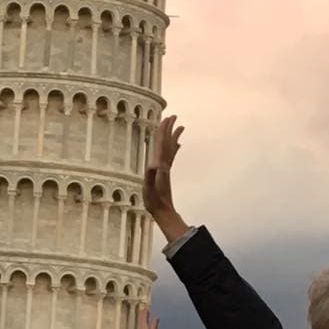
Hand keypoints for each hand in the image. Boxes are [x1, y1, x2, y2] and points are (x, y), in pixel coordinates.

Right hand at [144, 116, 189, 241]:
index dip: (164, 131)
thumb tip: (153, 165)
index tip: (167, 119)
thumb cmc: (154, 202)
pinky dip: (174, 148)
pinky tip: (177, 145)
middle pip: (168, 143)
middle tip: (174, 116)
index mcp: (160, 166)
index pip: (162, 144)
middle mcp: (165, 165)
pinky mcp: (166, 174)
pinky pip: (171, 157)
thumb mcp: (149, 190)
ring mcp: (166, 169)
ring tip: (180, 126)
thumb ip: (151, 178)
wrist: (164, 212)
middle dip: (170, 129)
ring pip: (171, 148)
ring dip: (174, 136)